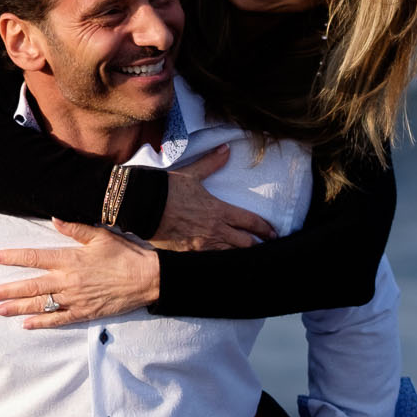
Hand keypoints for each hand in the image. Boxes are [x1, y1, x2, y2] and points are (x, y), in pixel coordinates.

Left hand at [0, 219, 161, 326]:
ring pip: (40, 305)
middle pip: (31, 286)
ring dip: (18, 307)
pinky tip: (26, 324)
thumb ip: (75, 228)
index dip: (13, 257)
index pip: (34, 257)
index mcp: (70, 259)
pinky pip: (58, 320)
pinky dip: (41, 323)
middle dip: (8, 290)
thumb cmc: (125, 254)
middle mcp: (68, 280)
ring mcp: (75, 299)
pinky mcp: (84, 313)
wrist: (147, 279)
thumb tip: (54, 218)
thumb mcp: (101, 235)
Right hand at [149, 145, 278, 251]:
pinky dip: (219, 264)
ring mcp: (202, 246)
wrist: (142, 206)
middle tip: (266, 249)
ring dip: (239, 256)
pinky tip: (224, 267)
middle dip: (257, 246)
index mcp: (219, 211)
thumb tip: (226, 149)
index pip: (250, 222)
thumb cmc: (167, 189)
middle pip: (245, 244)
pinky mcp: (188, 256)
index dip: (265, 228)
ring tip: (248, 260)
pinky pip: (210, 263)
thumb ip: (211, 163)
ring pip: (230, 256)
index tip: (273, 233)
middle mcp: (214, 231)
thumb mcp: (191, 174)